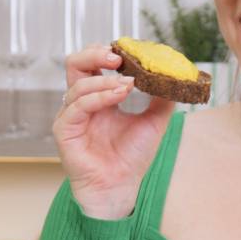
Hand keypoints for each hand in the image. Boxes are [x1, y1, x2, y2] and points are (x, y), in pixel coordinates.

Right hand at [53, 43, 173, 219]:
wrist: (122, 188)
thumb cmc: (132, 158)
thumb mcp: (154, 122)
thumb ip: (162, 98)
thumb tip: (176, 76)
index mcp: (98, 98)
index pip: (95, 64)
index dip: (109, 53)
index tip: (131, 51)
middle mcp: (81, 103)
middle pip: (76, 64)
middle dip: (96, 53)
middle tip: (119, 56)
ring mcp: (71, 116)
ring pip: (78, 84)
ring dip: (104, 80)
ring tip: (129, 84)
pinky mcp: (64, 131)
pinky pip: (77, 106)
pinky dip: (99, 96)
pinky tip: (119, 94)